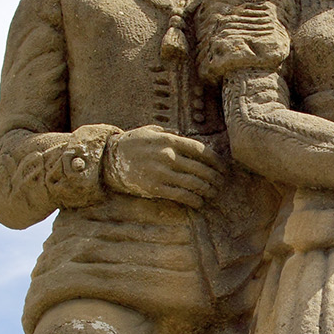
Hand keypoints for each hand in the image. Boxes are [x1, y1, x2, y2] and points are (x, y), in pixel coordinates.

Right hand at [105, 126, 224, 207]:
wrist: (110, 158)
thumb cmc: (133, 143)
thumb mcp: (152, 131)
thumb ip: (171, 134)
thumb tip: (188, 140)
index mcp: (170, 140)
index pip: (201, 150)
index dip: (215, 160)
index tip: (223, 167)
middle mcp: (168, 156)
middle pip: (201, 168)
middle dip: (214, 177)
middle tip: (221, 183)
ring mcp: (162, 172)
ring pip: (194, 183)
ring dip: (207, 190)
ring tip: (213, 194)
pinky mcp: (156, 188)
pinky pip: (181, 195)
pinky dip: (194, 200)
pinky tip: (199, 202)